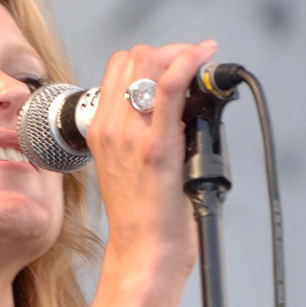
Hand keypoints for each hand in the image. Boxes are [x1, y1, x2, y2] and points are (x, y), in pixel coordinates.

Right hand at [86, 39, 216, 287]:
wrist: (143, 254)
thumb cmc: (143, 219)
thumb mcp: (128, 168)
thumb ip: (140, 135)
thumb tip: (176, 108)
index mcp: (100, 132)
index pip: (119, 68)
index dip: (151, 59)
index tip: (175, 69)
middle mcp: (110, 129)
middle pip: (134, 57)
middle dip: (168, 52)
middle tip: (191, 68)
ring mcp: (130, 136)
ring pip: (149, 61)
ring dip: (179, 55)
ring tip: (199, 69)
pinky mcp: (157, 146)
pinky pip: (169, 85)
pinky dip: (189, 61)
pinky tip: (205, 56)